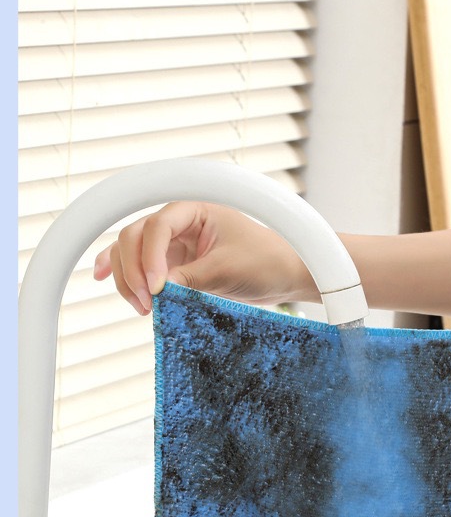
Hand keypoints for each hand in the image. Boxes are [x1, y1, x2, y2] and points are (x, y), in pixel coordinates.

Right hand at [93, 202, 315, 313]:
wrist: (284, 274)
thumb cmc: (265, 261)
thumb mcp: (227, 270)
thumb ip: (190, 279)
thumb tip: (156, 292)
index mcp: (194, 208)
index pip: (157, 225)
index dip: (149, 257)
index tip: (156, 288)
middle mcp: (179, 221)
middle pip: (134, 236)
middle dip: (133, 270)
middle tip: (147, 304)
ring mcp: (173, 241)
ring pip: (130, 250)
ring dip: (126, 277)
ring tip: (142, 308)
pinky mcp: (172, 261)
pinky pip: (138, 262)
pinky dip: (120, 270)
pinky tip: (101, 278)